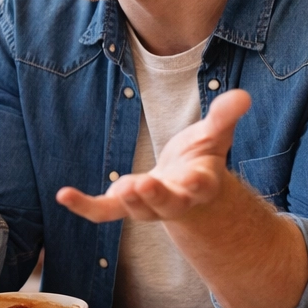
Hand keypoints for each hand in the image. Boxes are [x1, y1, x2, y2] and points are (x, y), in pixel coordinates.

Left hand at [57, 89, 250, 223]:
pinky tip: (64, 195)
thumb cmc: (201, 158)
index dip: (195, 183)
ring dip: (126, 200)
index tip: (193, 178)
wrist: (187, 187)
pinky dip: (85, 206)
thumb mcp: (215, 135)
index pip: (199, 185)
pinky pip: (104, 211)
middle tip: (140, 187)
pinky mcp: (124, 205)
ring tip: (119, 188)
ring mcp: (148, 206)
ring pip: (137, 209)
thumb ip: (225, 117)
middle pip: (166, 203)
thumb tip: (243, 96)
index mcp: (200, 184)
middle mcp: (175, 201)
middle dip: (155, 197)